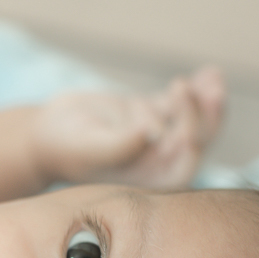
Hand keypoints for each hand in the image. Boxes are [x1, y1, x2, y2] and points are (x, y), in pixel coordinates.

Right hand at [30, 67, 224, 188]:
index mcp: (146, 182)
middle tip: (207, 91)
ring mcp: (155, 140)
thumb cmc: (64, 146)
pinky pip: (179, 104)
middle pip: (192, 141)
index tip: (184, 125)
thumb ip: (119, 147)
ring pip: (191, 120)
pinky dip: (195, 89)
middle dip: (203, 116)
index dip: (190, 143)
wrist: (46, 133)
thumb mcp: (89, 148)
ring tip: (212, 78)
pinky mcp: (152, 118)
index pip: (181, 165)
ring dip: (205, 101)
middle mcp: (155, 164)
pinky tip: (208, 73)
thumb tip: (150, 134)